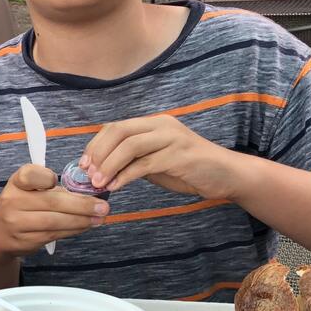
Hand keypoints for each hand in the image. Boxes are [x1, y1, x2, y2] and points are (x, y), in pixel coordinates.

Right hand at [0, 164, 109, 261]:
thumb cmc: (20, 206)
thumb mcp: (27, 190)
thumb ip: (51, 189)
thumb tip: (89, 194)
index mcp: (16, 183)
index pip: (32, 175)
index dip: (49, 179)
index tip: (60, 182)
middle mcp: (12, 201)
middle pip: (52, 202)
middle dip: (82, 205)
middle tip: (103, 207)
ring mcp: (17, 223)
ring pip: (55, 221)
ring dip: (81, 221)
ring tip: (99, 218)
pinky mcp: (24, 241)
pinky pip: (54, 234)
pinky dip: (73, 230)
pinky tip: (84, 226)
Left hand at [80, 115, 243, 198]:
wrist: (226, 175)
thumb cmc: (188, 169)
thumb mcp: (156, 161)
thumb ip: (133, 160)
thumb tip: (101, 169)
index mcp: (154, 123)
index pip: (116, 127)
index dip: (96, 144)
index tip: (83, 164)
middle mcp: (162, 125)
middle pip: (119, 132)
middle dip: (98, 153)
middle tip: (87, 174)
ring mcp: (172, 138)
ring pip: (130, 147)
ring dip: (109, 166)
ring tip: (98, 183)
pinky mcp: (180, 156)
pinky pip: (145, 164)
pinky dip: (125, 176)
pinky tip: (115, 187)